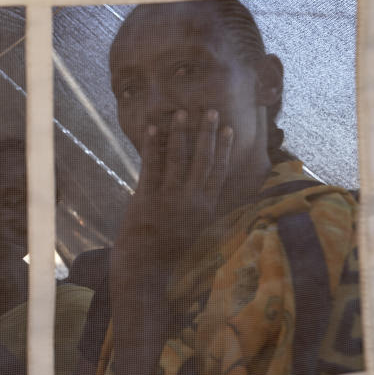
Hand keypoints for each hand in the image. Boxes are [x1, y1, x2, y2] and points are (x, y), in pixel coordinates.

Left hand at [113, 109, 232, 276]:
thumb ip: (204, 206)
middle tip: (209, 109)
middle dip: (207, 133)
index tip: (228, 127)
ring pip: (178, 158)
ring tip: (181, 112)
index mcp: (206, 206)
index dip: (225, 147)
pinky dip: (152, 145)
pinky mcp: (146, 197)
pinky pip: (151, 165)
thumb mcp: (196, 228)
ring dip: (180, 133)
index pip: (220, 170)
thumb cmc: (170, 247)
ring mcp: (168, 197)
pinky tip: (151, 128)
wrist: (144, 265)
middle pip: (203, 159)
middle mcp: (191, 200)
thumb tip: (212, 184)